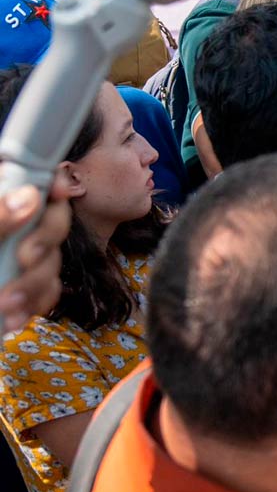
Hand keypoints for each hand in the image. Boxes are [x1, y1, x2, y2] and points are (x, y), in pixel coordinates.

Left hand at [0, 182, 70, 332]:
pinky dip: (33, 303)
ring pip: (51, 258)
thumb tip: (27, 199)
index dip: (52, 181)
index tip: (57, 194)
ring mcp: (12, 255)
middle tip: (24, 258)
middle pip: (51, 218)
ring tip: (8, 303)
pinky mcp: (17, 284)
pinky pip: (46, 289)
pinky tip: (12, 315)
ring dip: (35, 283)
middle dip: (45, 241)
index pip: (30, 176)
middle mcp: (5, 225)